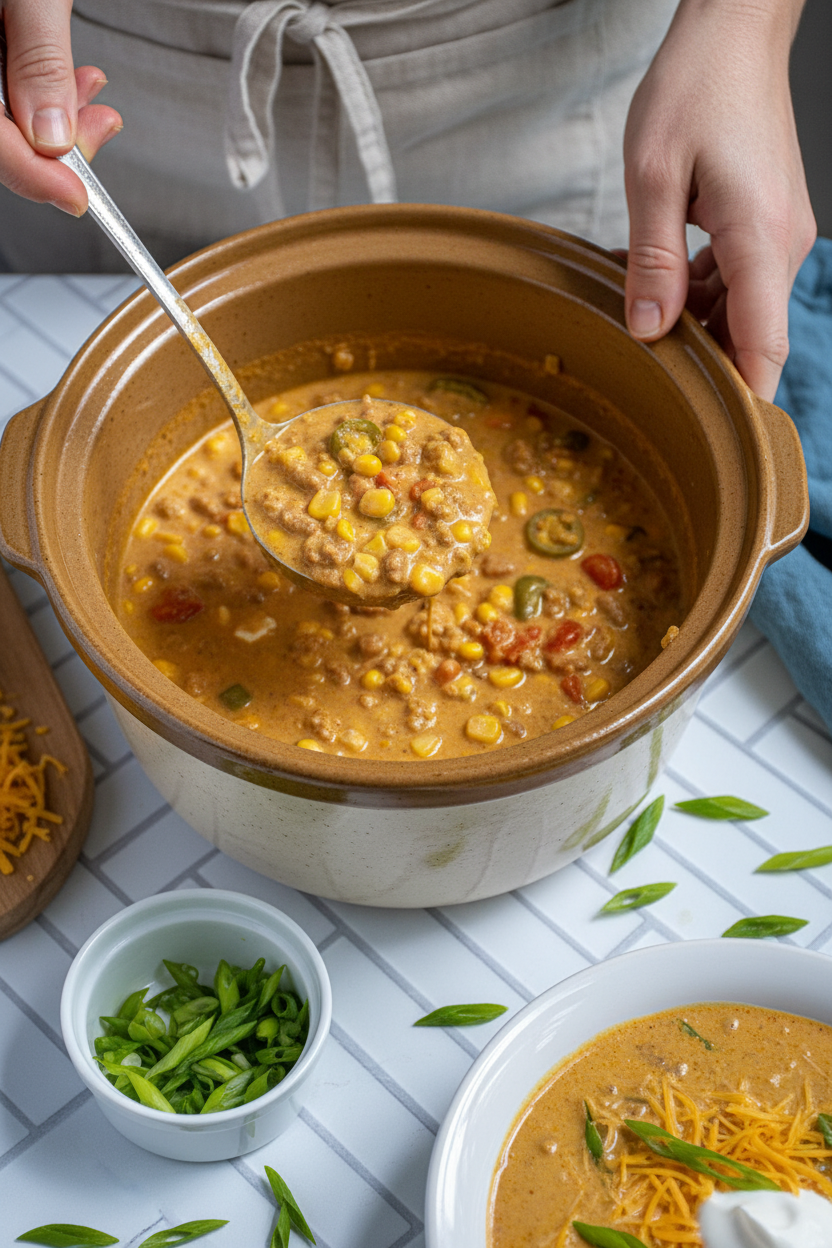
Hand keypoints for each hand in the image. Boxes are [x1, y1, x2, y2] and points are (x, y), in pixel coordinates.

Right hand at [1, 0, 121, 214]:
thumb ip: (37, 56)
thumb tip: (53, 137)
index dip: (30, 175)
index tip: (79, 198)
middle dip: (51, 147)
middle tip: (103, 133)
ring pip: (0, 114)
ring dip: (55, 121)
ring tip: (97, 101)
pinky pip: (3, 85)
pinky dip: (42, 93)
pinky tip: (76, 84)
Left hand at [623, 0, 815, 400]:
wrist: (734, 33)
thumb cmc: (695, 87)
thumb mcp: (653, 174)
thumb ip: (651, 260)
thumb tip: (651, 331)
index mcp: (760, 238)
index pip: (763, 345)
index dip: (744, 400)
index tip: (721, 441)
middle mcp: (781, 245)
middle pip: (749, 335)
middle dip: (701, 361)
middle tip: (643, 370)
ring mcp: (777, 236)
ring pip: (738, 311)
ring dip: (691, 324)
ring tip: (637, 312)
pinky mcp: (764, 225)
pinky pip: (735, 281)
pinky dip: (696, 293)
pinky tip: (655, 283)